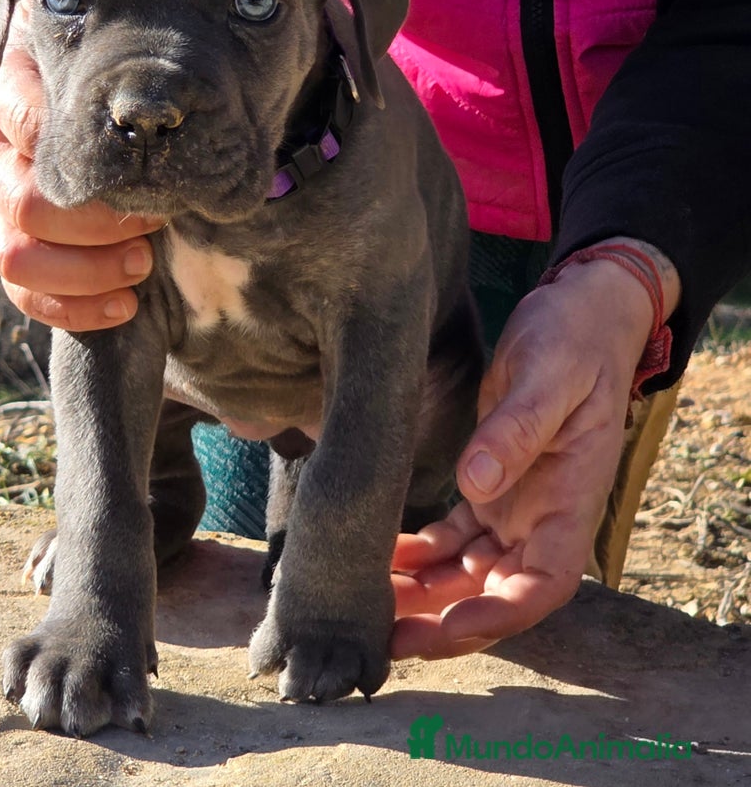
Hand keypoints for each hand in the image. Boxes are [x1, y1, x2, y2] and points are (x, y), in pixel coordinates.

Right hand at [0, 0, 161, 329]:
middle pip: (28, 203)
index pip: (30, 128)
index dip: (91, 160)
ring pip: (17, 256)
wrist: (44, 94)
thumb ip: (98, 37)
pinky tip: (123, 305)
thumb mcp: (86, 44)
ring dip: (87, 271)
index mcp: (0, 93)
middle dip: (98, 223)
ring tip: (140, 266)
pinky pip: (21, 294)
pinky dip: (74, 308)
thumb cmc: (87, 71)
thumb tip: (143, 21)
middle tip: (155, 222)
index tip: (149, 169)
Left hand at [389, 250, 677, 658]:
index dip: (494, 617)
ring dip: (422, 593)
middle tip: (382, 636)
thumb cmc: (574, 338)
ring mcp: (518, 506)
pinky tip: (380, 552)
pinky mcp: (493, 485)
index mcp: (571, 502)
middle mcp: (544, 516)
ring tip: (366, 600)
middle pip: (495, 594)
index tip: (444, 628)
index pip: (541, 586)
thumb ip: (517, 429)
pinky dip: (419, 552)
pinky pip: (454, 538)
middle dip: (443, 621)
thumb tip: (476, 484)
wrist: (579, 310)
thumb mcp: (548, 374)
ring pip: (468, 573)